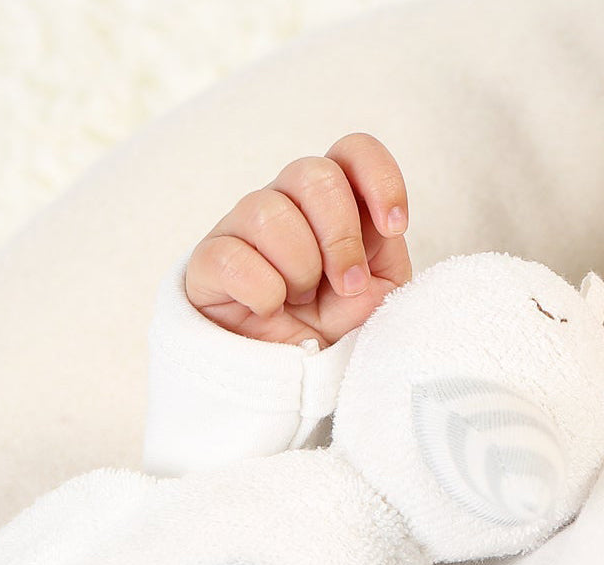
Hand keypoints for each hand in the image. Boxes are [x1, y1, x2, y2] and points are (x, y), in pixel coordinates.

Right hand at [185, 134, 411, 347]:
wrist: (292, 374)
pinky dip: (263, 293)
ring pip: (270, 213)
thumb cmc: (335, 325)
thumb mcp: (379, 295)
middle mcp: (287, 200)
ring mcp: (243, 226)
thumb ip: (386, 257)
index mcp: (334, 201)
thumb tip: (380, 231)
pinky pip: (233, 258)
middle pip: (314, 174)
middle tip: (347, 286)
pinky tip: (269, 309)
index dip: (380, 179)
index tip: (394, 227)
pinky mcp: (209, 260)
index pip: (354, 151)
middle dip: (341, 238)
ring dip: (300, 269)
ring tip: (300, 301)